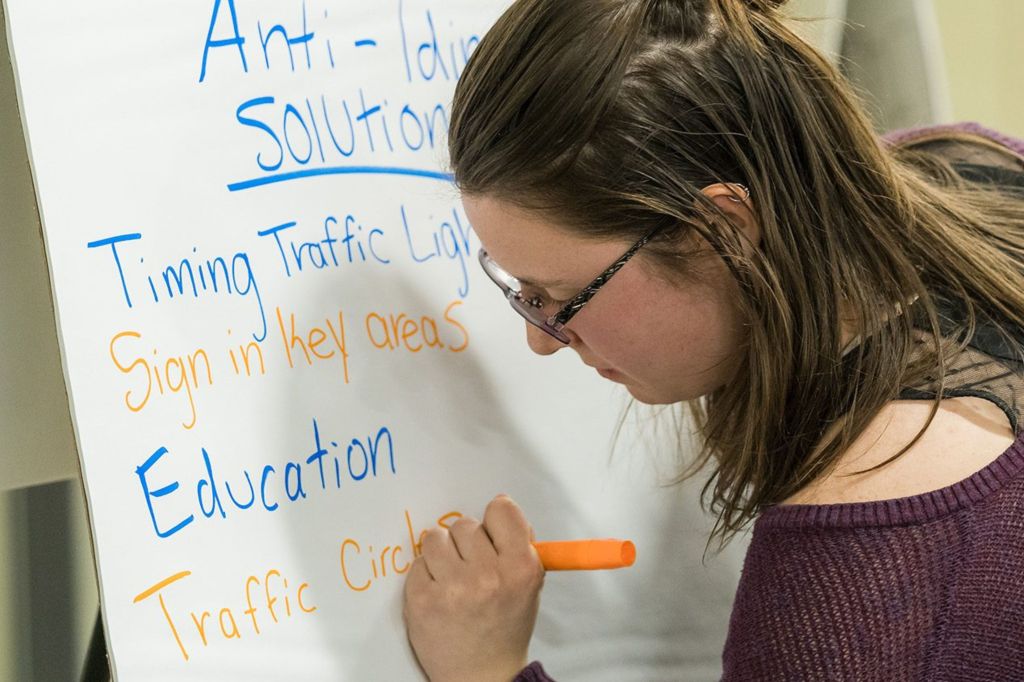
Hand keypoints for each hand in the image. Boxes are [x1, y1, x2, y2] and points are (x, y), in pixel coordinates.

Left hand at [403, 495, 544, 681]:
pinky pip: (417, 562)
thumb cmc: (504, 628)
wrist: (482, 676)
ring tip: (451, 577)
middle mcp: (488, 576)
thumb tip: (501, 506)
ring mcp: (453, 588)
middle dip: (466, 543)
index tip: (490, 531)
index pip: (501, 510)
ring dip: (441, 553)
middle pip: (465, 524)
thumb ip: (520, 546)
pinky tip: (439, 593)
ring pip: (435, 537)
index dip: (494, 519)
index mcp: (520, 568)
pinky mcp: (422, 600)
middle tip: (470, 566)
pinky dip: (425, 575)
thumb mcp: (529, 586)